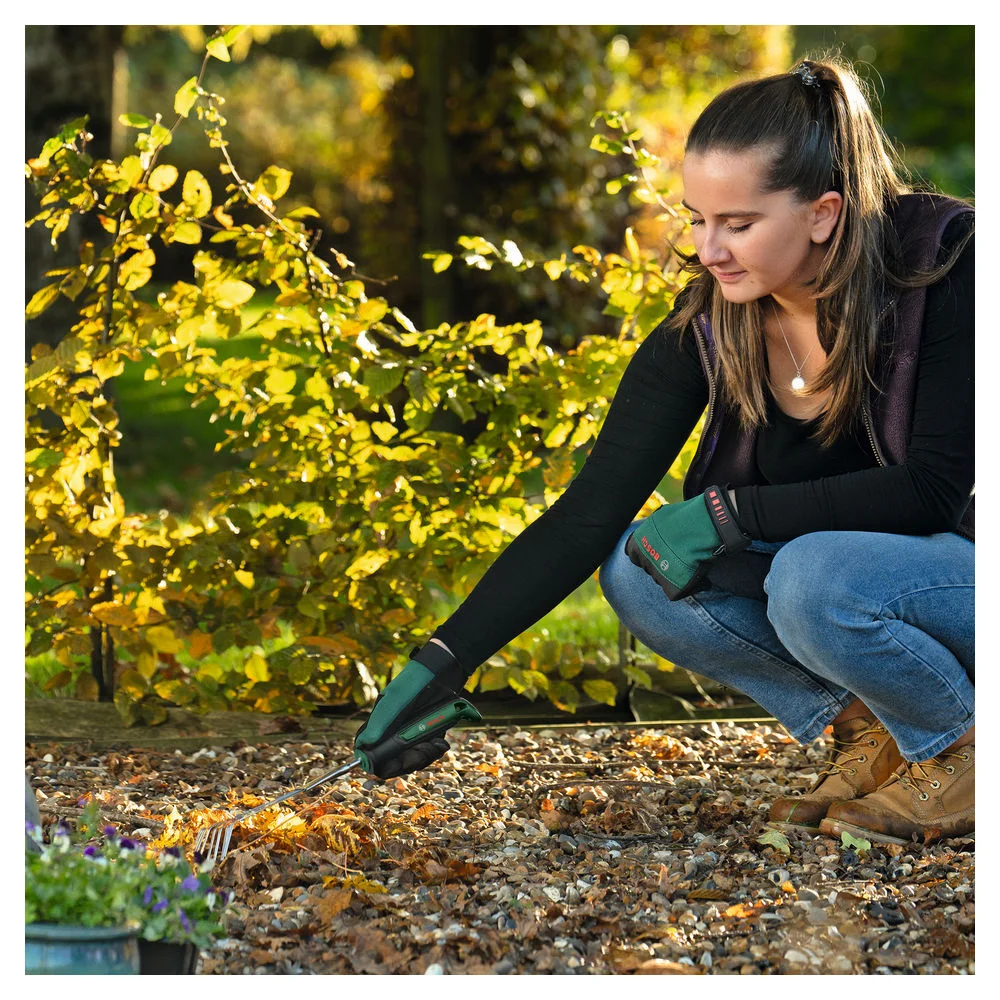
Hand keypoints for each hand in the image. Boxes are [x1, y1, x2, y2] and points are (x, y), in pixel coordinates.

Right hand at [353, 642, 465, 777]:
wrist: (444, 671)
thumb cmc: (415, 681)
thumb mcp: (396, 700)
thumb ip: (380, 721)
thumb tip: (362, 745)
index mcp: (381, 725)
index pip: (372, 753)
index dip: (379, 763)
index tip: (392, 764)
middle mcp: (395, 732)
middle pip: (395, 761)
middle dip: (407, 761)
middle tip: (419, 752)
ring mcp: (412, 734)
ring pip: (413, 759)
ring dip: (424, 756)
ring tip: (434, 744)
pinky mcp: (429, 733)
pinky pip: (429, 752)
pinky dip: (435, 750)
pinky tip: (441, 742)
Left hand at [625, 485, 749, 599]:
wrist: (710, 523)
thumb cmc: (688, 517)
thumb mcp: (661, 518)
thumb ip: (651, 531)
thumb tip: (649, 536)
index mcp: (637, 542)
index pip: (633, 555)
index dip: (648, 553)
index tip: (661, 550)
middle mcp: (644, 558)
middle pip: (648, 568)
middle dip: (660, 563)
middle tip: (677, 555)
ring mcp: (657, 573)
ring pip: (661, 579)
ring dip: (671, 574)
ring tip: (688, 561)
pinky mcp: (672, 586)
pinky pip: (674, 590)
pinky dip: (684, 585)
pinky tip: (694, 572)